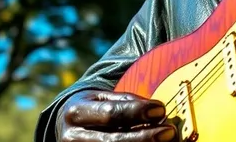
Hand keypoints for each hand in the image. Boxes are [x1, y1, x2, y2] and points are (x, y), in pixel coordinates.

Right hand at [58, 90, 175, 141]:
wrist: (66, 127)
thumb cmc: (94, 109)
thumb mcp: (103, 98)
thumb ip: (127, 103)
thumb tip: (158, 111)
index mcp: (76, 113)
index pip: (110, 114)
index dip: (137, 112)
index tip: (161, 109)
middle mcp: (72, 137)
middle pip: (112, 141)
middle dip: (144, 138)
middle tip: (169, 132)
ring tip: (166, 141)